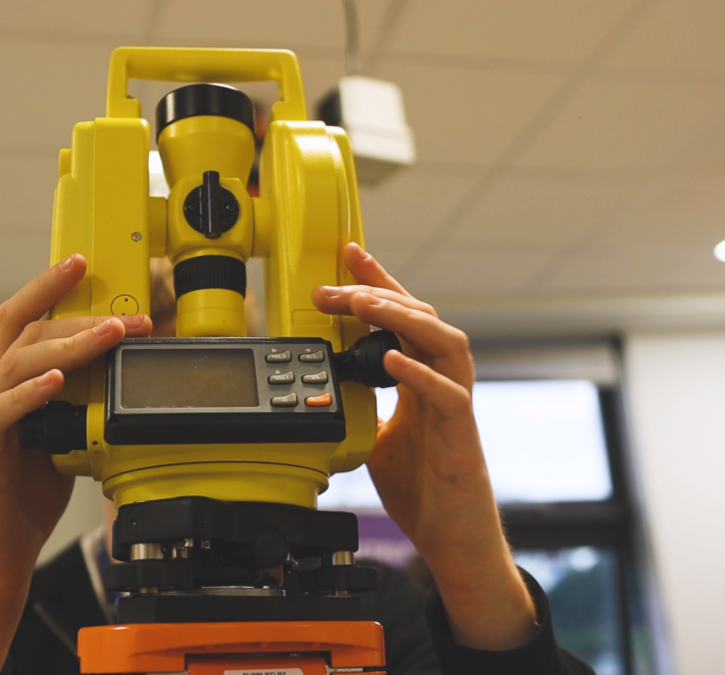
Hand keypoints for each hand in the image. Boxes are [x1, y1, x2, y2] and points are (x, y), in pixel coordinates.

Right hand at [0, 254, 151, 673]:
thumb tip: (125, 368)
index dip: (49, 286)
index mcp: (18, 383)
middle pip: (26, 330)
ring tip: (108, 337)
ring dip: (68, 346)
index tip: (83, 261)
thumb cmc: (32, 492)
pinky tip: (58, 384)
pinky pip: (0, 412)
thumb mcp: (70, 433)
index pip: (28, 320)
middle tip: (126, 315)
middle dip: (77, 314)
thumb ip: (85, 398)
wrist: (2, 550)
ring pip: (18, 362)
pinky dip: (30, 394)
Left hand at [313, 243, 536, 650]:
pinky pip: (449, 396)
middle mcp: (442, 383)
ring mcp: (455, 408)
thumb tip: (332, 387)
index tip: (347, 254)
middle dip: (378, 292)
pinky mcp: (461, 437)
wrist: (451, 540)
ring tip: (366, 305)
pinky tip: (392, 360)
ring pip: (446, 343)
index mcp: (421, 379)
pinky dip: (420, 374)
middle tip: (335, 284)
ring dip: (404, 319)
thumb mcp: (379, 438)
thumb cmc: (423, 488)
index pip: (402, 318)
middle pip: (422, 318)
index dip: (379, 282)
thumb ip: (365, 406)